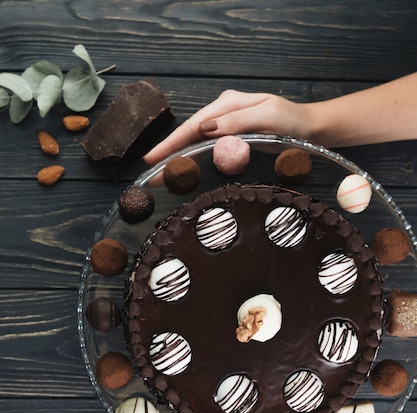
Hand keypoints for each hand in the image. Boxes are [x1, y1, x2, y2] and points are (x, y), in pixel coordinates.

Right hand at [144, 89, 309, 164]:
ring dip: (178, 158)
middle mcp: (223, 112)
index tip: (153, 157)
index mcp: (228, 103)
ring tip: (161, 176)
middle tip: (150, 172)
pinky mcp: (231, 138)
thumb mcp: (268, 117)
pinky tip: (182, 170)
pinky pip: (207, 149)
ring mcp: (226, 125)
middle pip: (190, 134)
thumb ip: (237, 122)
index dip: (172, 141)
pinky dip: (193, 159)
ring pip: (195, 142)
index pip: (194, 124)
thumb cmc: (292, 122)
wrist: (309, 128)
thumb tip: (206, 128)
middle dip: (169, 152)